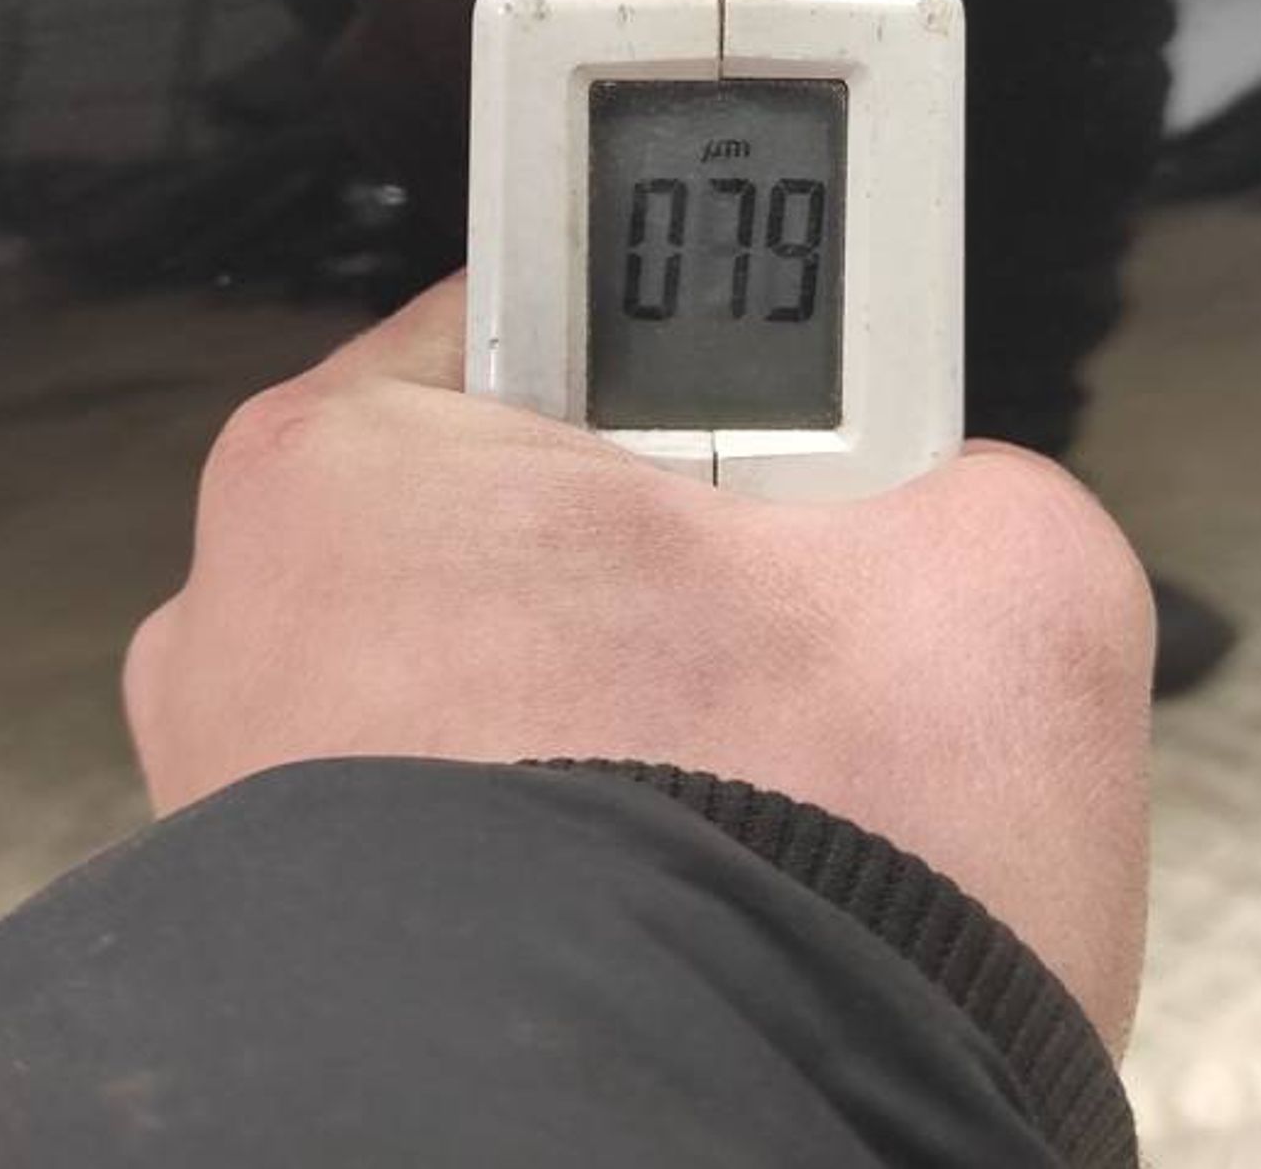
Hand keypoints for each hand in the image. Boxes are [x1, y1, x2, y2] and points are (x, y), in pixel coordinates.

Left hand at [123, 275, 1153, 1049]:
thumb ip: (967, 476)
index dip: (730, 350)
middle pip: (545, 518)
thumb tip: (949, 515)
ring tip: (765, 803)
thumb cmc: (781, 914)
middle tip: (806, 648)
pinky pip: (475, 841)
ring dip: (644, 732)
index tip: (801, 391)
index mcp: (357, 460)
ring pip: (515, 694)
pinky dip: (578, 859)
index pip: (572, 306)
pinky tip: (690, 907)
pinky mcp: (297, 955)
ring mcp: (252, 802)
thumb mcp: (1008, 582)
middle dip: (690, 575)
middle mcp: (255, 622)